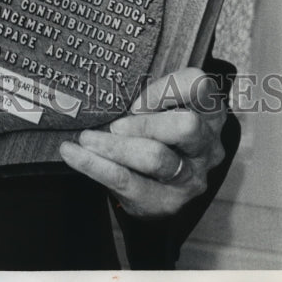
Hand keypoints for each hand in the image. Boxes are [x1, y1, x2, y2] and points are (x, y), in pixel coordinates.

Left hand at [60, 67, 226, 216]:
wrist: (157, 186)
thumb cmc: (158, 132)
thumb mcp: (163, 108)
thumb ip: (149, 95)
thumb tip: (103, 79)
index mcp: (209, 111)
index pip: (199, 85)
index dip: (167, 88)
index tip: (137, 100)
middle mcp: (207, 144)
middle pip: (187, 126)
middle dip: (145, 123)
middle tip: (115, 124)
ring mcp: (192, 176)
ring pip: (157, 157)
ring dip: (115, 146)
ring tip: (86, 138)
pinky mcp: (169, 201)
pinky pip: (128, 182)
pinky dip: (95, 165)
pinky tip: (73, 153)